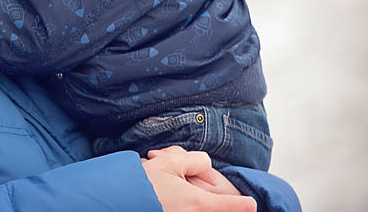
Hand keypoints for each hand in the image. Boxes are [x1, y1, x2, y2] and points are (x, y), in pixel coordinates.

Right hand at [141, 149, 255, 211]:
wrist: (115, 201)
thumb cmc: (142, 183)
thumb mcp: (169, 163)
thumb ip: (195, 161)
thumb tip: (207, 166)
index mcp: (198, 202)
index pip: (231, 205)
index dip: (243, 204)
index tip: (252, 204)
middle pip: (211, 204)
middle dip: (203, 188)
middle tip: (175, 172)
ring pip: (197, 206)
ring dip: (187, 194)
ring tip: (162, 182)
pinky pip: (183, 210)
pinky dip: (178, 202)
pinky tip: (161, 192)